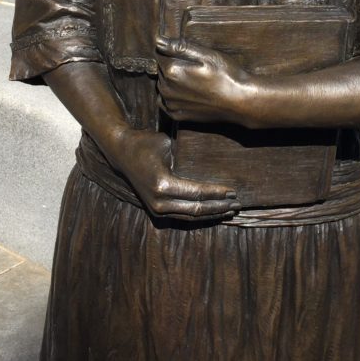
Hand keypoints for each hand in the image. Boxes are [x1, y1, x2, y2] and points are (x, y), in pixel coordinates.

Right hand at [108, 126, 239, 221]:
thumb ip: (187, 157)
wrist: (122, 152)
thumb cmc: (146, 143)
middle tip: (237, 204)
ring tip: (230, 210)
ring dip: (212, 214)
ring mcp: (157, 209)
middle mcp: (160, 202)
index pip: (197, 193)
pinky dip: (200, 215)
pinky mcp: (156, 211)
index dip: (217, 194)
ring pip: (191, 217)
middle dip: (219, 207)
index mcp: (163, 185)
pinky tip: (214, 212)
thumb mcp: (168, 144)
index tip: (233, 191)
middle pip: (197, 209)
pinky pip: (183, 216)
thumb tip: (210, 163)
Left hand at [155, 36, 254, 126]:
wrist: (240, 102)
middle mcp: (166, 89)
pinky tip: (188, 93)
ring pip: (163, 85)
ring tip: (194, 80)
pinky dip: (172, 96)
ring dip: (172, 81)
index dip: (174, 52)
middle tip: (196, 67)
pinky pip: (166, 102)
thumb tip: (158, 40)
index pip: (161, 54)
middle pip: (161, 70)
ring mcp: (171, 104)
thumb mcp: (206, 55)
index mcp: (172, 71)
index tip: (190, 55)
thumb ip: (179, 47)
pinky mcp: (177, 115)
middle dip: (173, 65)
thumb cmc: (226, 75)